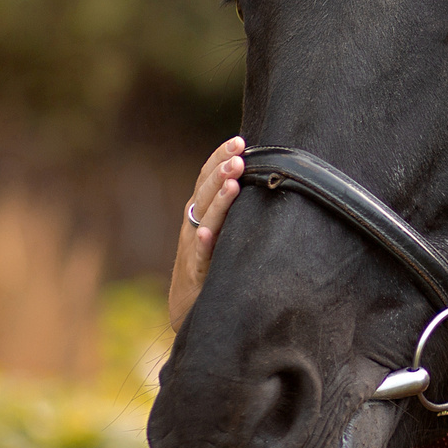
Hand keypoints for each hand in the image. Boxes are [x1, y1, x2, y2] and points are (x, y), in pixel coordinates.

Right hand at [169, 136, 245, 329]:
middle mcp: (194, 224)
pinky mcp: (197, 272)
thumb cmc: (212, 263)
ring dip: (218, 200)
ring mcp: (193, 247)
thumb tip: (259, 178)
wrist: (189, 307)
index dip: (219, 158)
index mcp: (200, 211)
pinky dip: (203, 243)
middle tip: (238, 156)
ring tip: (232, 182)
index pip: (208, 177)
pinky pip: (200, 256)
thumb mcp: (222, 230)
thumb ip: (233, 207)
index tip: (239, 140)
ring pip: (204, 219)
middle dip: (221, 172)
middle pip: (205, 192)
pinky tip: (207, 234)